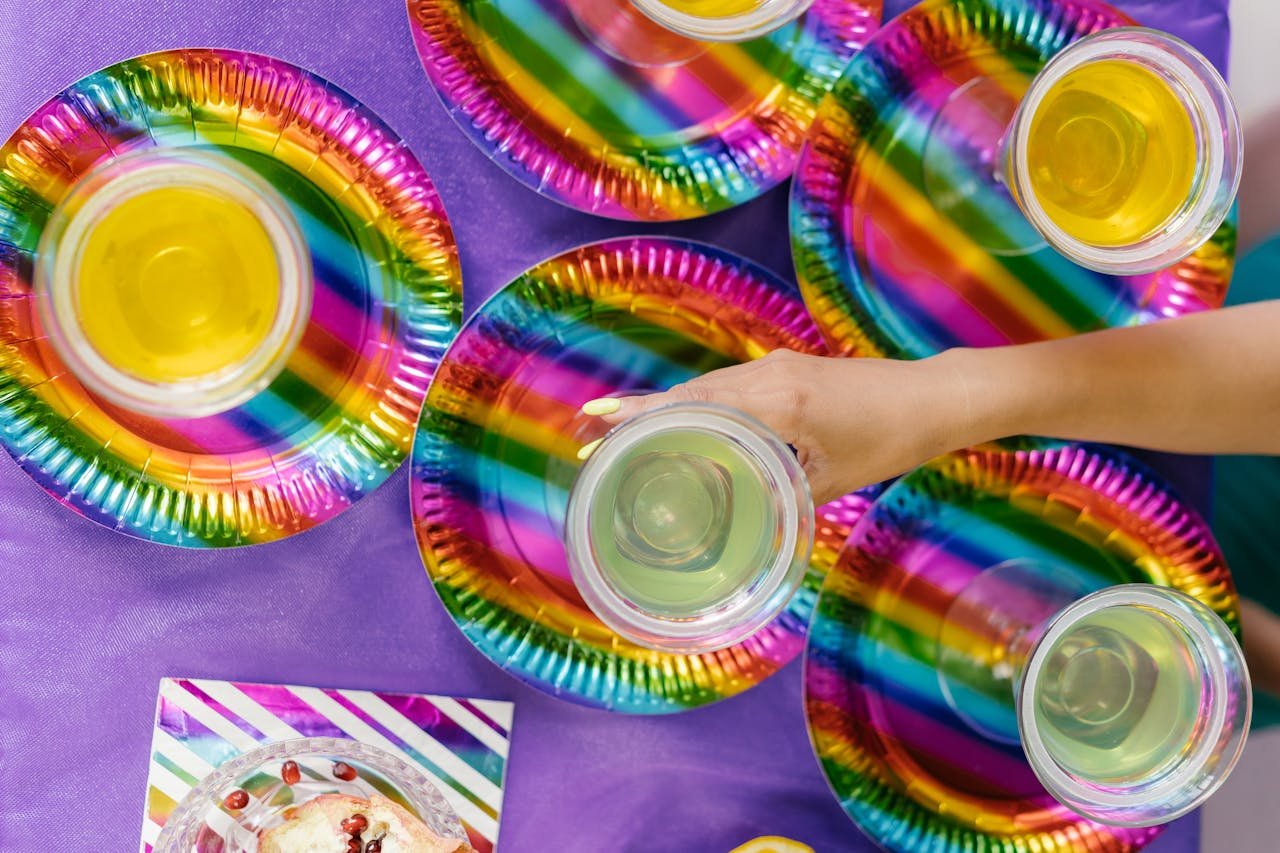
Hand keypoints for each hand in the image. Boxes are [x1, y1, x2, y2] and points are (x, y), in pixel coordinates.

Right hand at [582, 350, 979, 503]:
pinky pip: (729, 386)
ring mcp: (777, 366)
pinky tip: (685, 427)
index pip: (692, 407)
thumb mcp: (829, 482)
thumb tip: (740, 525)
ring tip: (626, 432)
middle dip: (639, 413)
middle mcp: (769, 376)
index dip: (640, 417)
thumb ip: (779, 498)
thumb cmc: (889, 441)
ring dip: (667, 408)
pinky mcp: (787, 368)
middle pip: (688, 393)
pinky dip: (699, 405)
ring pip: (707, 388)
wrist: (933, 398)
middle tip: (594, 433)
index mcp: (777, 403)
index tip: (596, 420)